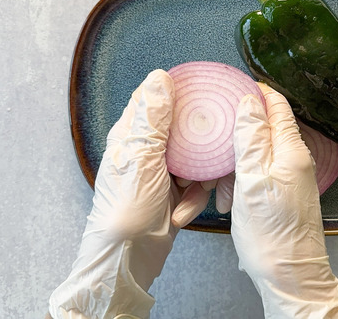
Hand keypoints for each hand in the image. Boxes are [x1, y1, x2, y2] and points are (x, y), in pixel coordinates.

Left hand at [49, 70, 219, 318]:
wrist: (128, 259)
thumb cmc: (125, 211)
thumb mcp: (141, 160)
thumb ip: (153, 119)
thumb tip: (160, 77)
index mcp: (131, 135)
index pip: (154, 98)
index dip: (179, 90)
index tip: (205, 89)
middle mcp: (146, 149)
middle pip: (184, 127)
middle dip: (200, 141)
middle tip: (211, 148)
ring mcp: (162, 171)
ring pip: (196, 156)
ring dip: (201, 176)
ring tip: (191, 191)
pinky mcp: (175, 192)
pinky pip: (198, 183)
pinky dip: (196, 198)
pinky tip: (183, 213)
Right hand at [231, 83, 337, 318]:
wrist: (290, 275)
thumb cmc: (272, 234)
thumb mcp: (252, 180)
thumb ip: (251, 139)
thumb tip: (249, 102)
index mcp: (290, 151)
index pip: (277, 107)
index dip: (257, 92)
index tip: (234, 84)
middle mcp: (294, 160)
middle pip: (266, 127)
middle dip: (239, 126)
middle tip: (213, 125)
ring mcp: (290, 177)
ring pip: (259, 152)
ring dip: (236, 158)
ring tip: (216, 171)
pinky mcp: (282, 194)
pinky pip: (259, 174)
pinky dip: (241, 178)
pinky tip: (227, 194)